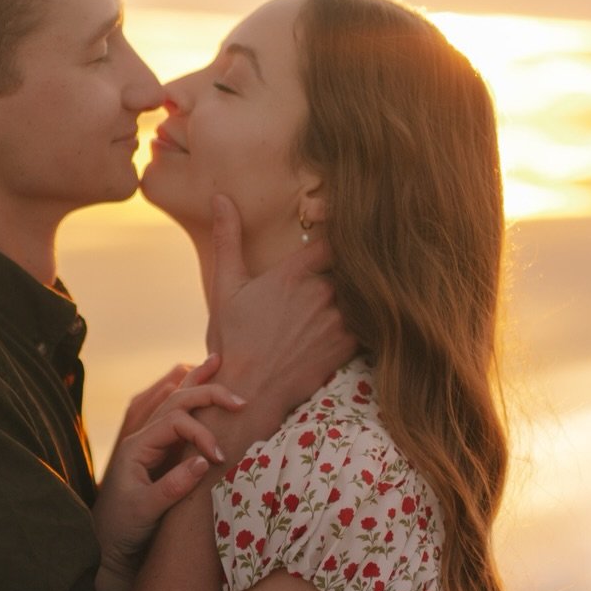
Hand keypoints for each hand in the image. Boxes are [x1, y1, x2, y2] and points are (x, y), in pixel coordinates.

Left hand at [93, 359, 246, 588]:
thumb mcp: (146, 511)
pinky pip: (178, 417)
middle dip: (207, 393)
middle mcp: (143, 438)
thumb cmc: (123, 528)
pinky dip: (193, 400)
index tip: (219, 457)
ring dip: (197, 383)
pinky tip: (204, 389)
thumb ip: (173, 486)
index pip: (176, 422)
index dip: (202, 433)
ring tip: (217, 361)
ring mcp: (151, 443)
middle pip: (176, 401)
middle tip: (240, 398)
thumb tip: (204, 461)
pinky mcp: (160, 453)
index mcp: (137, 447)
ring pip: (176, 402)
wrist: (106, 544)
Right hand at [205, 197, 354, 434]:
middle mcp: (321, 292)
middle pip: (352, 265)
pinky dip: (369, 316)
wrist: (250, 392)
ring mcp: (338, 319)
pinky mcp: (349, 345)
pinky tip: (368, 314)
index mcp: (294, 273)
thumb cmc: (233, 340)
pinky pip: (370, 320)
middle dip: (351, 264)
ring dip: (362, 290)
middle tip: (364, 256)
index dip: (341, 231)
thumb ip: (228, 239)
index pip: (334, 237)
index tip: (342, 231)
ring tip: (368, 285)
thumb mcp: (226, 287)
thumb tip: (220, 197)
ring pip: (363, 291)